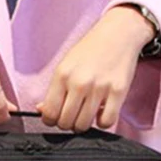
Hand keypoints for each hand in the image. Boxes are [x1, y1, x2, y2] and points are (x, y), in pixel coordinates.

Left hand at [36, 5, 155, 131]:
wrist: (118, 34)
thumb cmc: (90, 51)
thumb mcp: (66, 65)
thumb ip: (54, 90)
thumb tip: (42, 111)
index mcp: (62, 75)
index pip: (49, 113)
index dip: (51, 120)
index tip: (56, 117)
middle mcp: (79, 82)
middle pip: (65, 122)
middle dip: (67, 123)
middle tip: (73, 115)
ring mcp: (100, 88)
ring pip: (83, 125)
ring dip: (83, 124)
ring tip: (86, 113)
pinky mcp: (118, 92)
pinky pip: (106, 122)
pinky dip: (103, 122)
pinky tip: (102, 112)